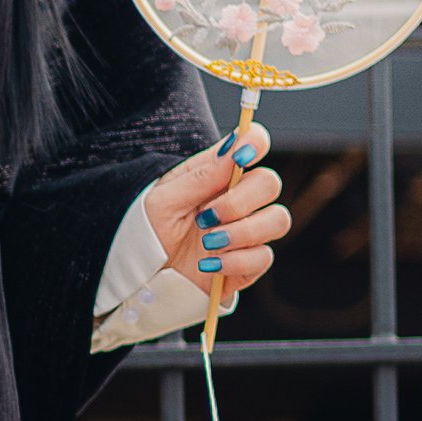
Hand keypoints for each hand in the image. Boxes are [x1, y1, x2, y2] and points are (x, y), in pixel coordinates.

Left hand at [144, 127, 289, 299]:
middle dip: (240, 201)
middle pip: (270, 183)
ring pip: (277, 220)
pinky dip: (236, 261)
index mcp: (217, 174)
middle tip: (206, 217)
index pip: (251, 144)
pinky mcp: (249, 262)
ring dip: (243, 232)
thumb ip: (201, 177)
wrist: (144, 278)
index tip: (242, 156)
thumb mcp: (163, 201)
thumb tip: (234, 146)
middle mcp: (238, 198)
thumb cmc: (149, 232)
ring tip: (208, 242)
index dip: (255, 143)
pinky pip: (264, 257)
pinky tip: (210, 265)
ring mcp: (247, 231)